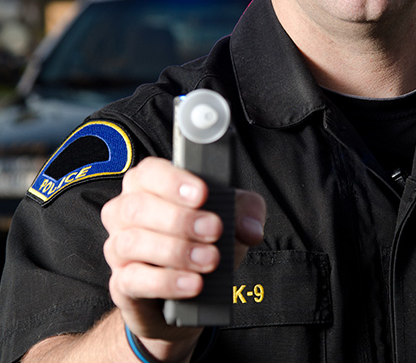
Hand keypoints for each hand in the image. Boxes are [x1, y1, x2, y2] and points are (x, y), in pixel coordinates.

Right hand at [101, 157, 265, 357]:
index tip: (202, 193)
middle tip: (214, 229)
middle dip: (180, 219)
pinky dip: (166, 282)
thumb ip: (246, 211)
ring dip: (176, 251)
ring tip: (209, 259)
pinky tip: (193, 283)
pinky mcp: (121, 283)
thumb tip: (249, 228)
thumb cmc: (204, 238)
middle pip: (137, 207)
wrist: (192, 290)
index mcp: (148, 185)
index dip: (173, 181)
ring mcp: (118, 247)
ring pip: (133, 242)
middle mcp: (126, 212)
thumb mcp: (233, 216)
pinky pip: (132, 279)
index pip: (149, 172)